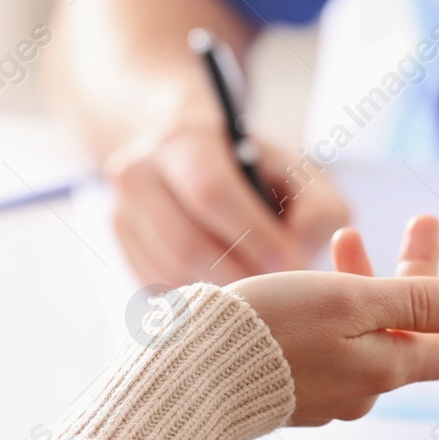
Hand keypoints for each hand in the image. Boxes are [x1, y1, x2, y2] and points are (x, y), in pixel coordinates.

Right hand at [106, 124, 348, 285]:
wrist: (193, 161)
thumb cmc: (258, 173)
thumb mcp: (299, 173)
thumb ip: (318, 210)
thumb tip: (296, 256)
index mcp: (185, 138)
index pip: (211, 192)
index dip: (253, 235)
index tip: (291, 264)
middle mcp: (139, 171)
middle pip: (184, 243)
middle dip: (239, 274)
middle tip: (280, 293)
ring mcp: (121, 213)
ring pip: (169, 273)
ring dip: (222, 292)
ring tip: (260, 294)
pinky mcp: (120, 250)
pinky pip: (158, 290)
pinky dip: (199, 301)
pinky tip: (229, 291)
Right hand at [232, 215, 438, 424]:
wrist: (188, 375)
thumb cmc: (268, 330)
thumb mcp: (350, 301)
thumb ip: (415, 303)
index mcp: (387, 368)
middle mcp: (365, 386)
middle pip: (413, 326)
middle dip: (421, 272)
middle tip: (424, 220)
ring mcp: (328, 390)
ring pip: (368, 328)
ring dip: (369, 279)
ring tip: (347, 235)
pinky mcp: (294, 388)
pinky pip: (334, 341)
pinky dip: (336, 305)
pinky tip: (313, 282)